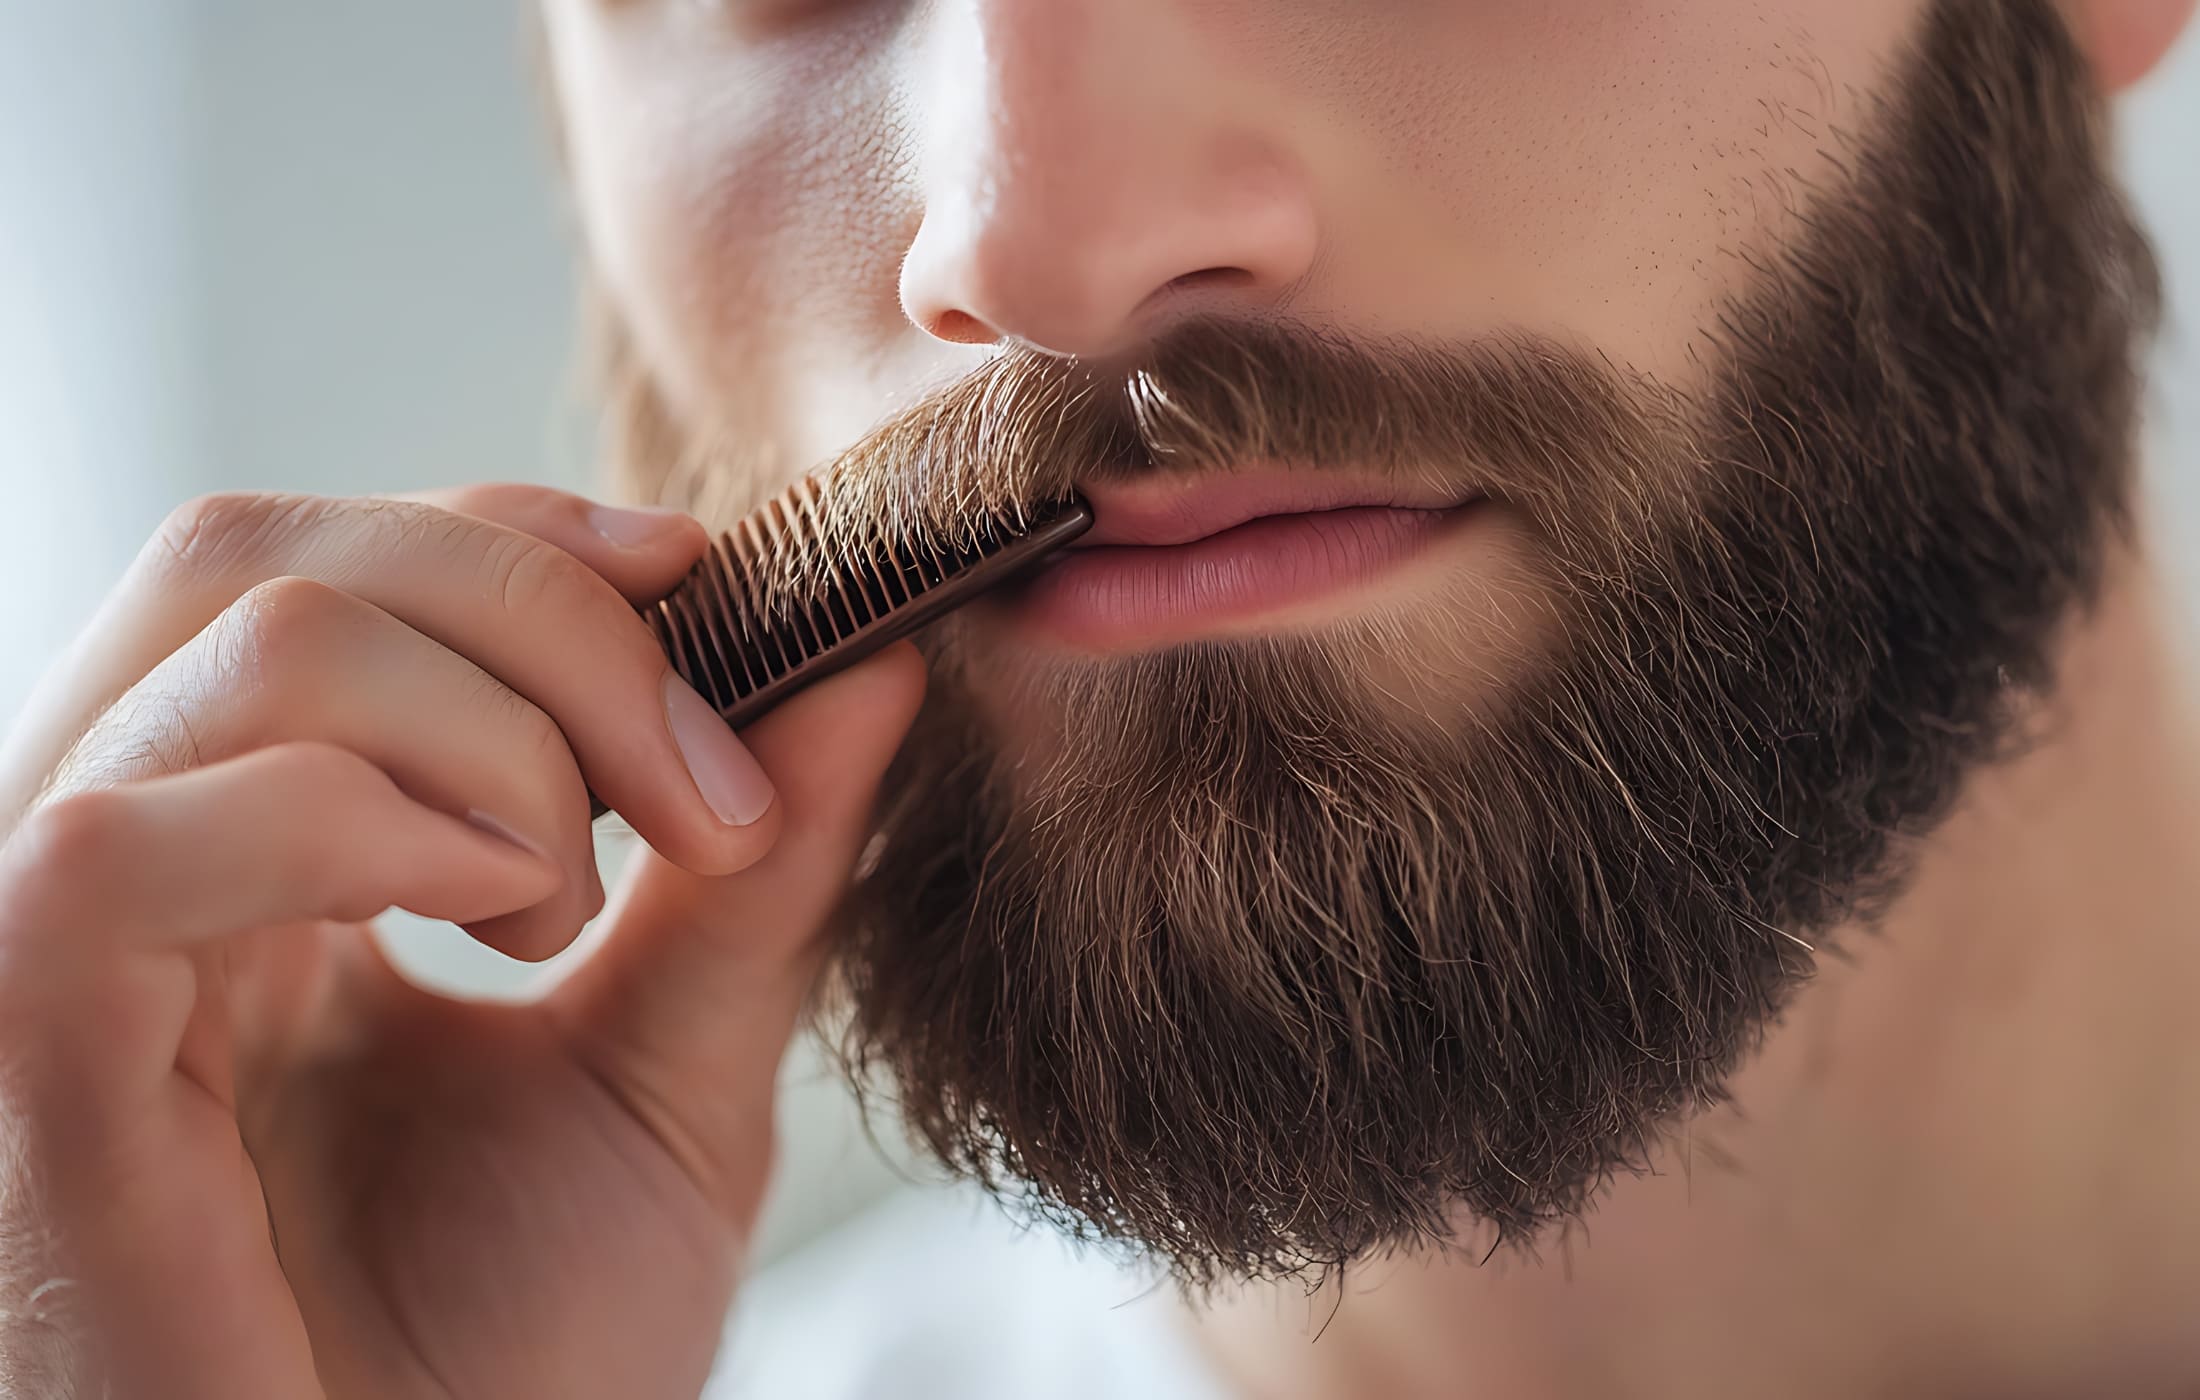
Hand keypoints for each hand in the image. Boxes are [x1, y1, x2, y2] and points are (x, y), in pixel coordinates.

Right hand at [0, 487, 925, 1398]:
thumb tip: (874, 654)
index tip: (706, 586)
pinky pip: (124, 840)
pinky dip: (357, 827)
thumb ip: (757, 869)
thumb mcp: (671, 1071)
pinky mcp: (22, 1058)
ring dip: (489, 735)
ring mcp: (50, 953)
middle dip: (536, 606)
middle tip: (692, 790)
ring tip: (561, 913)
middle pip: (267, 552)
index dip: (518, 539)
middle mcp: (128, 869)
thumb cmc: (512, 1366)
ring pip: (233, 641)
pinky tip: (483, 925)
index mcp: (245, 856)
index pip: (327, 567)